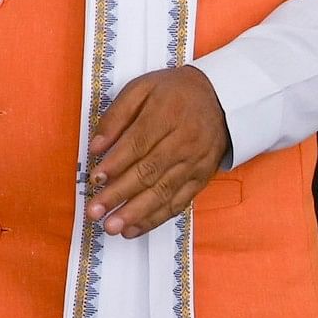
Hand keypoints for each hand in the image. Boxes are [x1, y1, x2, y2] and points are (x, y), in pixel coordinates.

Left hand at [84, 66, 231, 237]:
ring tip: (112, 227)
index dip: (116, 163)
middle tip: (95, 211)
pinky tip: (133, 229)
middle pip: (149, 172)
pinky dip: (154, 219)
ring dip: (135, 213)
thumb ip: (117, 115)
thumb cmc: (175, 93)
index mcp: (167, 114)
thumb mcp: (143, 88)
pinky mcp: (200, 180)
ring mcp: (194, 164)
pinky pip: (178, 203)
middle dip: (119, 195)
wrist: (222, 100)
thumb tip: (97, 146)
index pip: (138, 143)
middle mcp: (183, 142)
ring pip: (163, 192)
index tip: (95, 179)